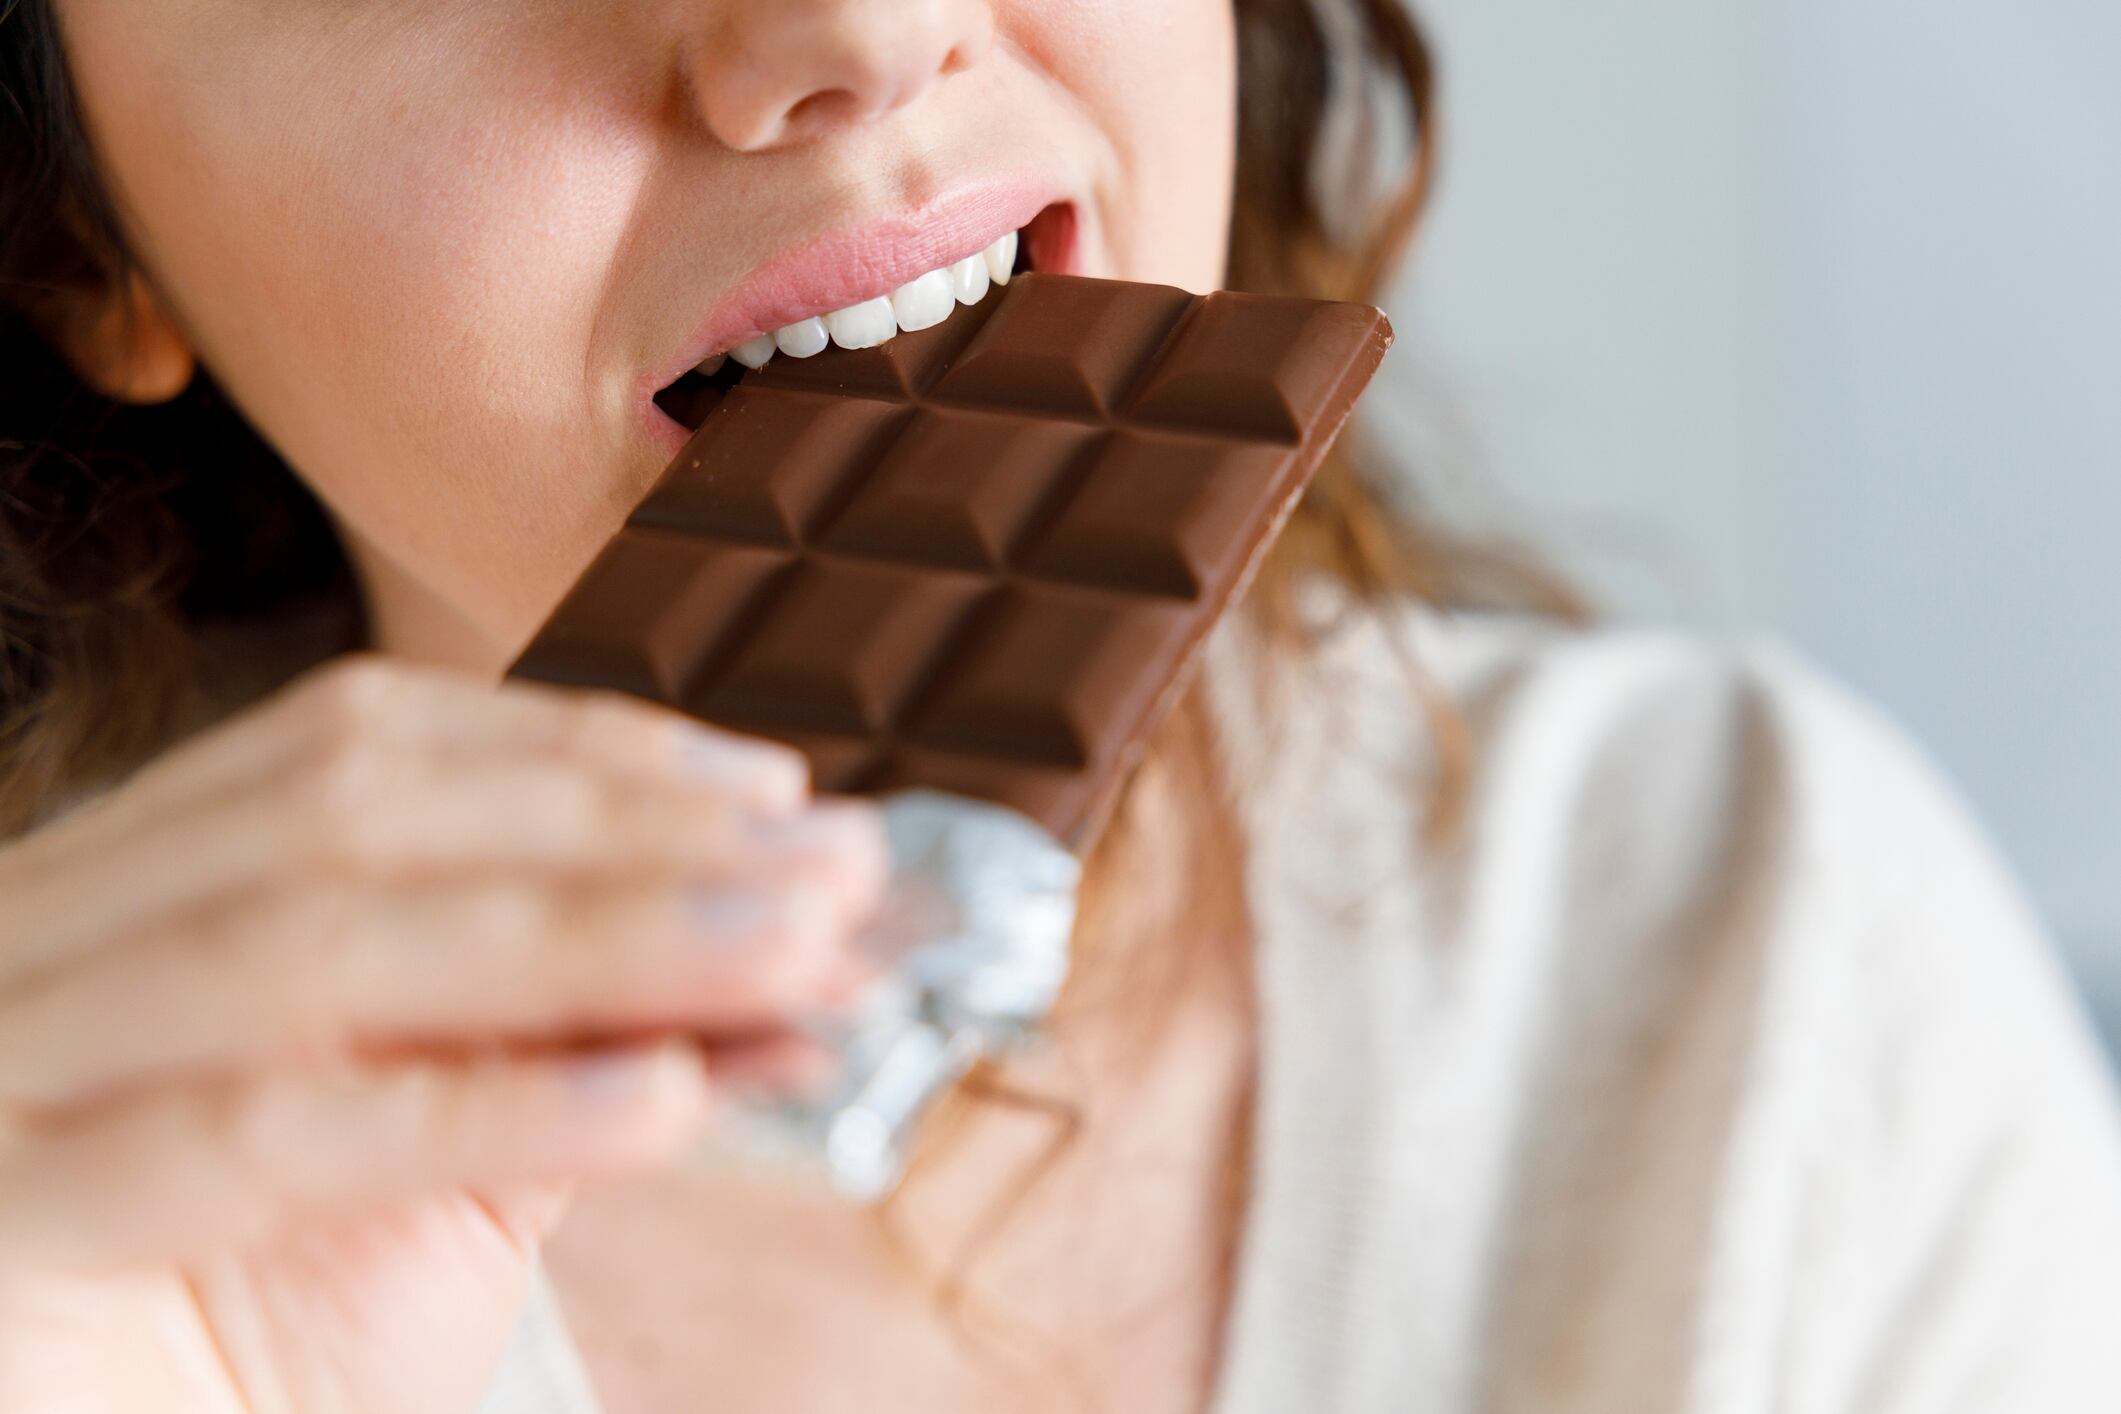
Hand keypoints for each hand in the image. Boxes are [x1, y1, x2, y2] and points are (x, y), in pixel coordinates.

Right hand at [0, 656, 886, 1411]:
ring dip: (592, 937)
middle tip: (833, 870)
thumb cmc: (263, 1331)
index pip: (366, 750)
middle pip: (361, 821)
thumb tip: (792, 958)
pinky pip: (258, 1134)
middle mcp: (44, 935)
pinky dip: (478, 1107)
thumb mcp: (446, 1159)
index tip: (771, 796)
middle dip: (623, 836)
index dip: (582, 755)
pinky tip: (659, 1099)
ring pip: (314, 941)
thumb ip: (573, 1043)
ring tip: (792, 955)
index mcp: (141, 886)